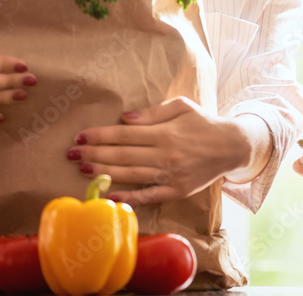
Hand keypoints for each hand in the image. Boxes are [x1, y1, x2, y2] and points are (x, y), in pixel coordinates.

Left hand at [67, 96, 249, 206]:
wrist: (231, 147)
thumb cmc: (204, 123)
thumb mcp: (182, 106)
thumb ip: (153, 112)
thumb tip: (124, 118)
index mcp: (165, 132)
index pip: (125, 134)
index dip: (100, 135)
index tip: (80, 136)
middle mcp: (166, 154)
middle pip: (123, 155)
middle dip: (94, 154)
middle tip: (71, 154)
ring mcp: (170, 175)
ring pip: (131, 175)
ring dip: (104, 172)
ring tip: (82, 169)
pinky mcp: (176, 191)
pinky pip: (148, 196)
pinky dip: (128, 197)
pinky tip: (109, 195)